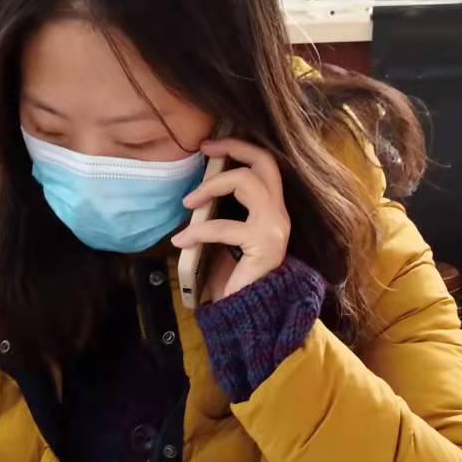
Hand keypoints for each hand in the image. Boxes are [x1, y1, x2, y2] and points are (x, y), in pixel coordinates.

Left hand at [171, 137, 290, 303]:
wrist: (250, 315)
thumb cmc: (236, 279)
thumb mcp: (229, 240)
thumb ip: (224, 214)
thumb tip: (197, 192)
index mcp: (273, 211)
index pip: (267, 166)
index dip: (241, 148)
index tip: (211, 146)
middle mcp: (279, 215)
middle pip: (265, 162)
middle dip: (234, 147)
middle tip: (205, 149)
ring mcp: (274, 228)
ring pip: (245, 181)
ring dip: (210, 186)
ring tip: (188, 203)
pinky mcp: (262, 245)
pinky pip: (222, 226)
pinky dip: (197, 231)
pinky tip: (181, 241)